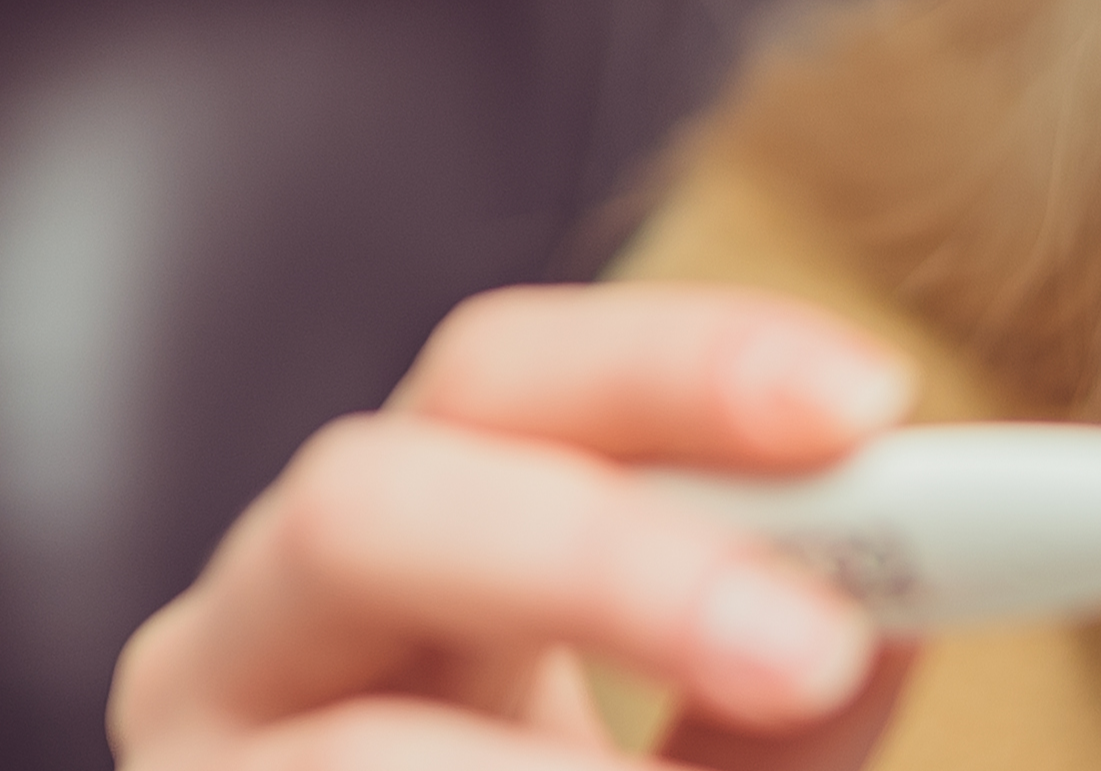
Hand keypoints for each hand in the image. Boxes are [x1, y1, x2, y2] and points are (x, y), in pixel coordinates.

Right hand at [110, 283, 917, 770]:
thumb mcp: (703, 749)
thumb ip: (780, 688)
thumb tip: (896, 618)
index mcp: (413, 535)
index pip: (517, 380)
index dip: (683, 368)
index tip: (871, 401)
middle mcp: (263, 626)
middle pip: (372, 502)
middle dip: (604, 562)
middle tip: (813, 652)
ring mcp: (204, 757)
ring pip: (352, 752)